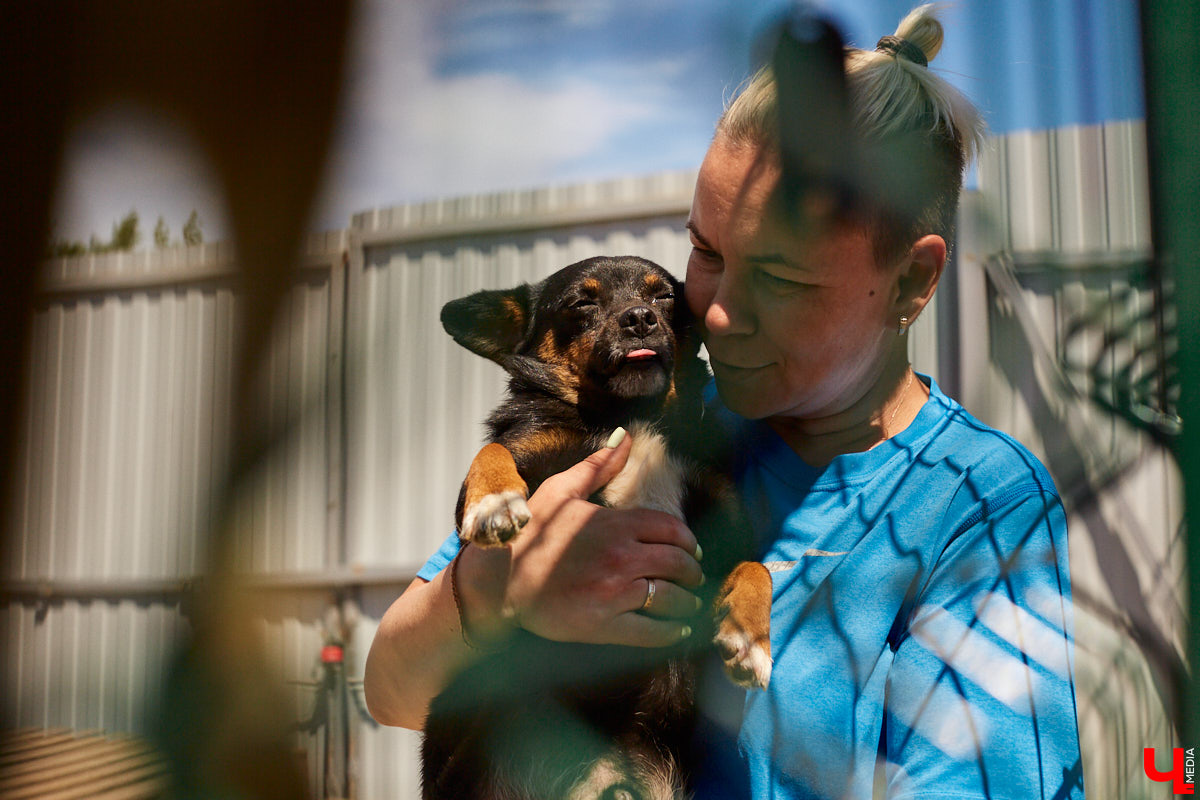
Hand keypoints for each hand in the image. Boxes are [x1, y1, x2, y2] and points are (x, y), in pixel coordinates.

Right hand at [458, 431, 704, 646]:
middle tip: (695, 577)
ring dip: (687, 601)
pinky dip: (671, 632)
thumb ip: (598, 466)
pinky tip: (679, 629)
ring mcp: (614, 593)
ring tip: (690, 603)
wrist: (498, 580)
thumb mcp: (561, 490)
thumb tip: (626, 437)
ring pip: (670, 598)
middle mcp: (621, 557)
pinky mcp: (604, 625)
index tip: (692, 550)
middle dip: (692, 571)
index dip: (688, 541)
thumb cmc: (529, 532)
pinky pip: (651, 632)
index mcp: (616, 524)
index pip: (672, 530)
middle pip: (678, 563)